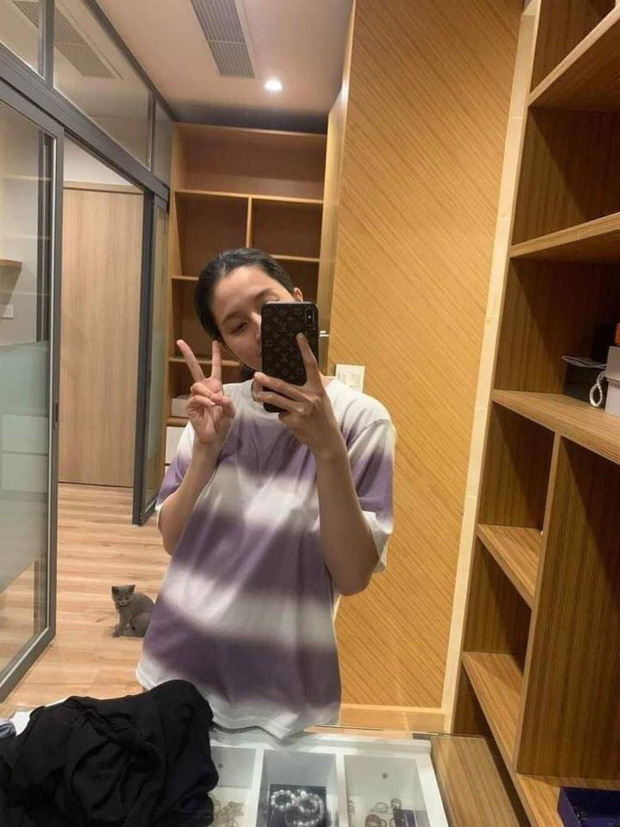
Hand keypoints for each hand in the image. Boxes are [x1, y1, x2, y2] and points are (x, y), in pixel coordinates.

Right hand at [177, 339, 234, 446]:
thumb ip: (228, 402)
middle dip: (188, 355)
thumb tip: (217, 396)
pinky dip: (204, 400)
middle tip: (180, 342)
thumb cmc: (222, 423)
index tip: (215, 342)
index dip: (215, 355)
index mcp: (215, 386)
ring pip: (197, 385)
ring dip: (207, 393)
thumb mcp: (231, 411)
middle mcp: (204, 389)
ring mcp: (196, 397)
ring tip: (214, 402)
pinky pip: (195, 398)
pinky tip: (209, 405)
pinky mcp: (190, 406)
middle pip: (195, 368)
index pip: (215, 367)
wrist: (215, 436)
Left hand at [254, 334, 344, 457]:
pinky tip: (290, 420)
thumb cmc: (324, 418)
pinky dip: (282, 415)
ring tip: (256, 394)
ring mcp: (301, 410)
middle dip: (268, 380)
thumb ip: (313, 386)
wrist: (328, 440)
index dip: (305, 349)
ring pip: (276, 400)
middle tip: (256, 375)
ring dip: (263, 396)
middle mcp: (310, 397)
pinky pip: (281, 414)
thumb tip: (306, 371)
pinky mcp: (294, 421)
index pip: (311, 365)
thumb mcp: (322, 399)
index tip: (298, 336)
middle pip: (284, 385)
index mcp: (318, 388)